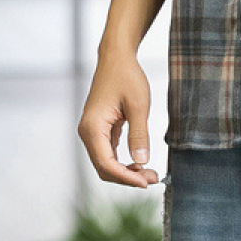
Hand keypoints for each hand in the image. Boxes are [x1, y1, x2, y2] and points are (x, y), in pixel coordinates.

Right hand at [77, 46, 159, 187]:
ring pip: (106, 164)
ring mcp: (92, 133)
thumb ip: (139, 135)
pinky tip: (140, 164)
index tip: (146, 182)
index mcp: (93, 127)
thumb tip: (141, 162)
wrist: (116, 58)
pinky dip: (124, 163)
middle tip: (153, 178)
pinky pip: (109, 155)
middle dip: (127, 178)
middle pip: (104, 169)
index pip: (106, 163)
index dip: (126, 177)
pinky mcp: (100, 132)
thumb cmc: (126, 76)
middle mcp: (87, 132)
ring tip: (149, 173)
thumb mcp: (138, 105)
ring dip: (126, 172)